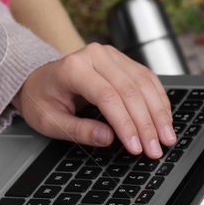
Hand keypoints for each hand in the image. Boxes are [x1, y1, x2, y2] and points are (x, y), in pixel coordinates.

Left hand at [13, 43, 177, 158]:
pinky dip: (158, 99)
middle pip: (130, 90)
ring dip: (158, 113)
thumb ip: (78, 130)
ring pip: (144, 83)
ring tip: (166, 138)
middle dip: (147, 123)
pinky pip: (146, 78)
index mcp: (74, 68)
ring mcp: (111, 55)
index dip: (126, 124)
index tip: (136, 147)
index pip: (108, 97)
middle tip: (156, 149)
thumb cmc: (41, 99)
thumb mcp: (50, 122)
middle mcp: (95, 56)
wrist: (37, 78)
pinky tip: (164, 118)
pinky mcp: (121, 60)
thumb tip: (109, 138)